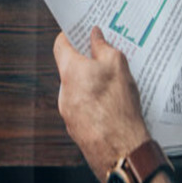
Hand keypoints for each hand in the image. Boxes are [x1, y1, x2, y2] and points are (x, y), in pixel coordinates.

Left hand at [53, 27, 149, 182]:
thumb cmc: (118, 107)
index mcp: (70, 71)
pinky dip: (94, 103)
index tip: (82, 31)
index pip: (60, 44)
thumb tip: (95, 36)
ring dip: (91, 84)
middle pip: (70, 67)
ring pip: (77, 89)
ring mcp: (68, 112)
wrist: (120, 150)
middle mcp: (64, 91)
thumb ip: (103, 47)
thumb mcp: (118, 65)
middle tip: (105, 56)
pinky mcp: (76, 129)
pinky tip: (112, 105)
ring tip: (114, 84)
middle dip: (86, 61)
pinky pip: (82, 108)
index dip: (71, 35)